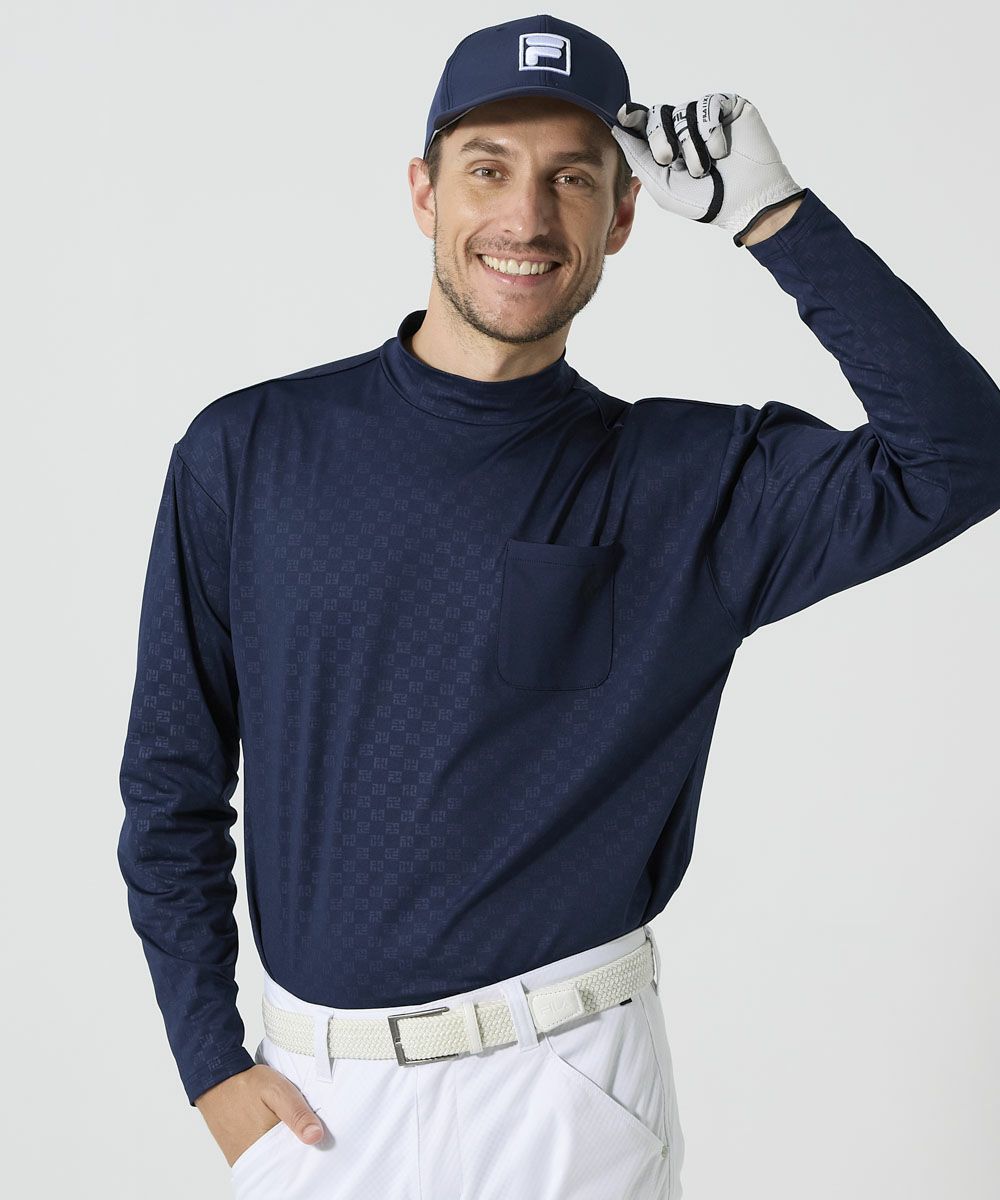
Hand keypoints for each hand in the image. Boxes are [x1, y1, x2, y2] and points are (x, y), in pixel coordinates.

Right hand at [195, 1063, 324, 1167]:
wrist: (216, 1081)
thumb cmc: (246, 1085)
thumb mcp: (277, 1091)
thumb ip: (297, 1113)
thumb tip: (316, 1136)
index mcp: (266, 1146)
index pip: (296, 1159)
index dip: (309, 1147)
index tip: (317, 1135)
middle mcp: (253, 1159)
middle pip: (284, 1162)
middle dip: (296, 1148)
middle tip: (302, 1129)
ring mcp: (243, 1159)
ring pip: (272, 1161)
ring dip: (282, 1148)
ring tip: (288, 1129)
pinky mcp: (237, 1155)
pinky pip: (259, 1158)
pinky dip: (269, 1149)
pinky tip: (275, 1133)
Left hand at [611, 93, 805, 245]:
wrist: (746, 203)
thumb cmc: (705, 201)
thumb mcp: (662, 186)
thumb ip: (639, 158)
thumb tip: (617, 129)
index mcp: (668, 146)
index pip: (646, 123)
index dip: (633, 116)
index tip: (624, 116)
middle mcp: (686, 128)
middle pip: (658, 113)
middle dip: (659, 136)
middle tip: (668, 159)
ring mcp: (708, 116)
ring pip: (684, 112)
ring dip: (691, 144)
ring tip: (705, 168)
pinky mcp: (730, 107)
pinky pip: (709, 105)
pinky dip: (711, 131)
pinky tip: (721, 152)